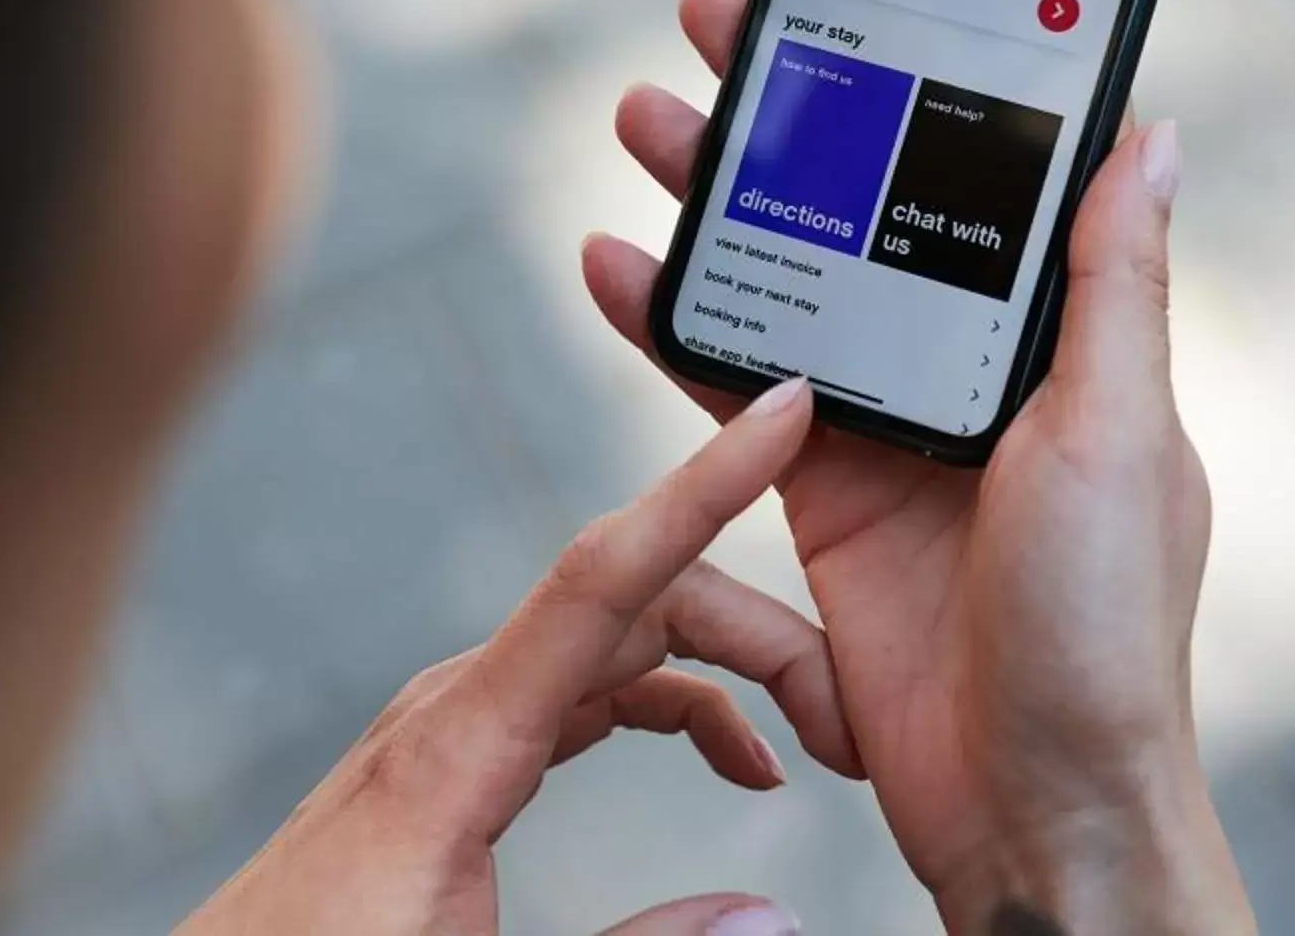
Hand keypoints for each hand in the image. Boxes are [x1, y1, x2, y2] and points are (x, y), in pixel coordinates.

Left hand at [177, 378, 857, 935]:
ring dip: (720, 667)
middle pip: (632, 601)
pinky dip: (667, 700)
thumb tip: (769, 909)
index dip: (704, 485)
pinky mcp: (446, 762)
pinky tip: (726, 755)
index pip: (603, 574)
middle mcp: (449, 708)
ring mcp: (445, 728)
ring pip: (612, 644)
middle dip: (755, 628)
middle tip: (849, 719)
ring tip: (813, 736)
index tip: (781, 409)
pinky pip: (577, 689)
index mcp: (455, 748)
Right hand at [583, 0, 1255, 935]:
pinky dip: (671, 324)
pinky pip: (732, 387)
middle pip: (864, 206)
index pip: (979, 175)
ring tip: (645, 112)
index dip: (916, 84)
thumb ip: (1111, 287)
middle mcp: (973, 367)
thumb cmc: (1108, 629)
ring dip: (716, 197)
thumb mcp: (1122, 434)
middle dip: (790, 114)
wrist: (1034, 803)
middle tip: (715, 22)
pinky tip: (613, 264)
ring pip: (788, 277)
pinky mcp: (817, 497)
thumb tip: (1150, 134)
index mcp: (1059, 339)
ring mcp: (889, 428)